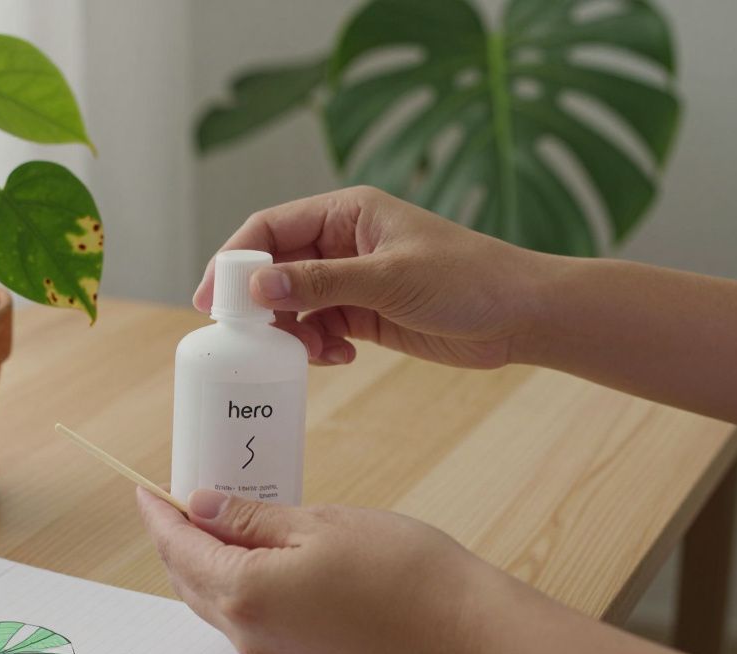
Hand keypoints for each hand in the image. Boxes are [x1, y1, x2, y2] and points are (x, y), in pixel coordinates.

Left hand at [136, 487, 502, 653]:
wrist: (462, 626)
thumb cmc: (400, 570)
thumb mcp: (316, 522)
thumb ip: (249, 518)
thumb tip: (201, 505)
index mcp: (246, 593)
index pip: (179, 549)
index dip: (158, 515)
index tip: (144, 490)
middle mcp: (250, 633)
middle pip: (188, 580)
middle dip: (175, 539)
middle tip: (174, 500)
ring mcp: (274, 651)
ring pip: (214, 602)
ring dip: (202, 562)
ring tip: (210, 521)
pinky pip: (245, 618)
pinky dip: (233, 584)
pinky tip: (250, 556)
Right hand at [192, 186, 545, 368]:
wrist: (522, 316)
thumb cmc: (468, 279)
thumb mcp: (389, 278)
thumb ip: (320, 283)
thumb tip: (258, 288)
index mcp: (347, 212)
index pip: (271, 227)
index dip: (236, 260)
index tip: (214, 300)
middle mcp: (343, 241)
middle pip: (275, 267)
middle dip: (258, 304)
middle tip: (240, 338)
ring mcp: (351, 279)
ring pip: (293, 304)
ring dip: (290, 333)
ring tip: (310, 354)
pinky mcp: (364, 313)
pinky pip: (318, 328)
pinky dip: (317, 347)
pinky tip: (340, 358)